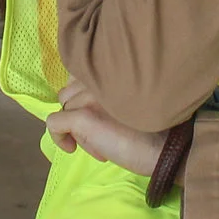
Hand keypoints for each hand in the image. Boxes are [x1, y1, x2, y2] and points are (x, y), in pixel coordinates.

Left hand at [47, 81, 165, 176]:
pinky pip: (54, 124)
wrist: (164, 148)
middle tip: (100, 132)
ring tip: (98, 141)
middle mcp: (99, 76)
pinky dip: (59, 137)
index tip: (97, 115)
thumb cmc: (152, 128)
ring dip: (75, 126)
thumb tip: (82, 105)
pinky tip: (72, 148)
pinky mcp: (83, 116)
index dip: (84, 97)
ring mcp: (89, 96)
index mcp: (111, 69)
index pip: (81, 75)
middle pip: (70, 94)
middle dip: (79, 113)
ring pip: (64, 108)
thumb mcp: (129, 101)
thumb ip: (108, 92)